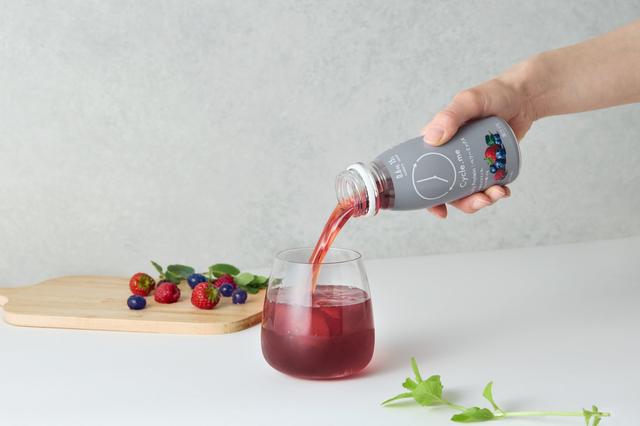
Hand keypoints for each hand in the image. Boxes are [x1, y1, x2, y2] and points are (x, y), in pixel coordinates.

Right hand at [420, 63, 538, 217]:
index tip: (440, 210)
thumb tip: (431, 140)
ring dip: (481, 200)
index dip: (426, 197)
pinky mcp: (486, 166)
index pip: (421, 173)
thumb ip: (449, 116)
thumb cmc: (493, 94)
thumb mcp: (468, 101)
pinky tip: (504, 190)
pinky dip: (494, 193)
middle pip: (447, 190)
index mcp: (435, 143)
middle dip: (463, 202)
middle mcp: (449, 156)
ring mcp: (468, 163)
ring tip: (498, 193)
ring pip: (467, 192)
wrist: (524, 97)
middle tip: (481, 200)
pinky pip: (485, 186)